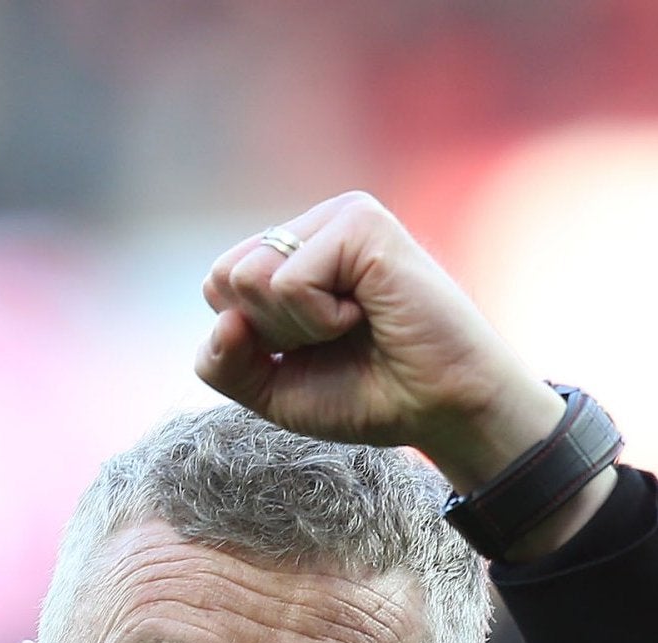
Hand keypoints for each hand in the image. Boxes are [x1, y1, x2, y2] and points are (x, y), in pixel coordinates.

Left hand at [194, 193, 567, 495]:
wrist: (439, 409)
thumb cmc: (367, 395)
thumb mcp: (273, 389)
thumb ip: (223, 362)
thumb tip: (223, 319)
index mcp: (291, 254)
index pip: (217, 287)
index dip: (249, 340)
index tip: (309, 350)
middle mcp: (312, 227)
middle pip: (225, 279)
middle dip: (269, 332)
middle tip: (333, 338)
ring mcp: (337, 218)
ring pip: (250, 277)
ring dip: (297, 326)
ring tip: (352, 324)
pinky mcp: (361, 223)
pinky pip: (290, 281)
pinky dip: (321, 318)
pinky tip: (368, 313)